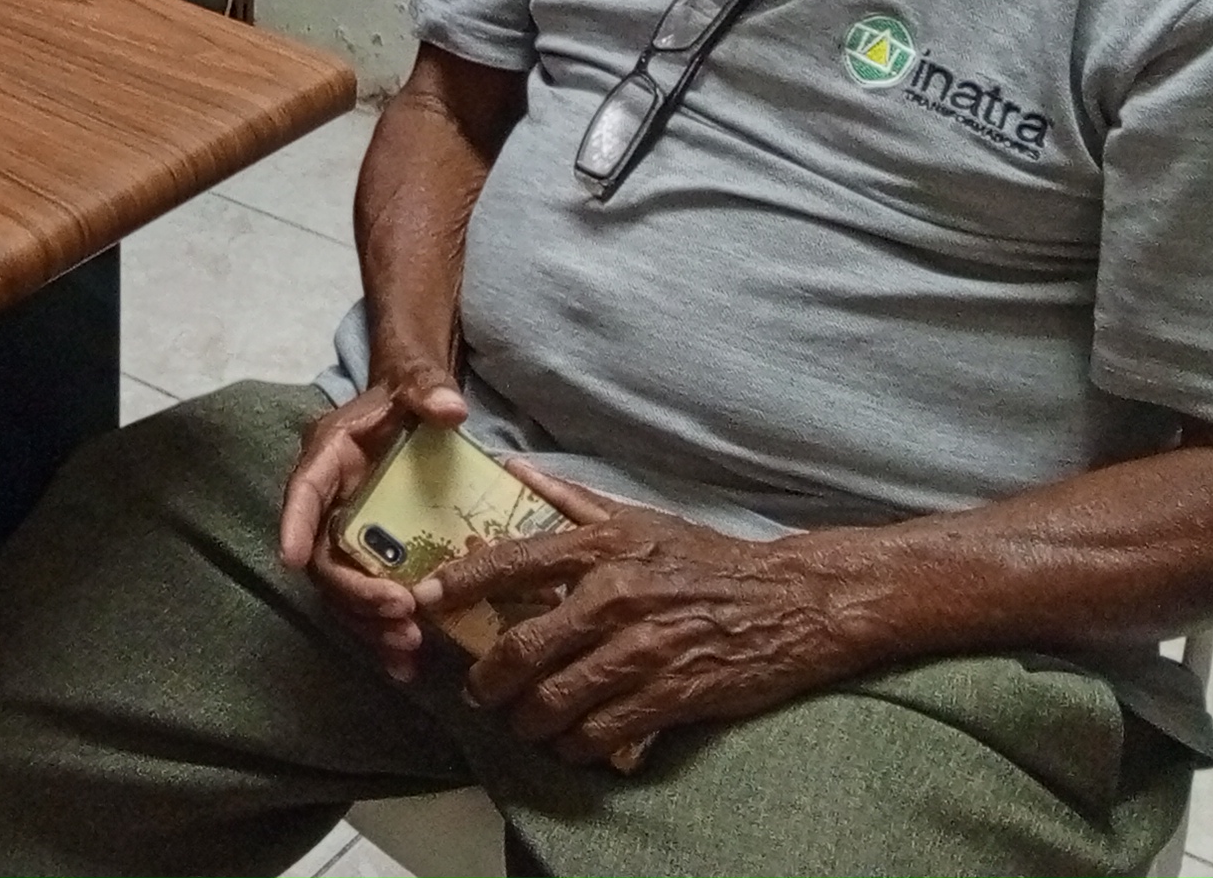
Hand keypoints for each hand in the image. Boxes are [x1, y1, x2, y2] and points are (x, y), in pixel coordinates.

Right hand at [276, 364, 475, 679]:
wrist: (414, 408)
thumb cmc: (409, 392)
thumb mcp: (416, 382)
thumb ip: (426, 388)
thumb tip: (448, 409)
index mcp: (329, 456)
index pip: (304, 490)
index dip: (293, 523)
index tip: (290, 559)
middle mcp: (328, 502)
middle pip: (322, 558)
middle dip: (355, 593)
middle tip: (400, 615)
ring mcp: (346, 535)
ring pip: (340, 593)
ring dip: (368, 625)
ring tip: (409, 646)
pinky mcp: (368, 560)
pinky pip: (364, 606)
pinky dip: (381, 638)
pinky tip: (406, 668)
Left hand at [431, 460, 860, 768]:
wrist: (790, 601)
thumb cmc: (707, 559)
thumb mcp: (639, 517)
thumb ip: (571, 499)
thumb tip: (513, 468)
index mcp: (601, 548)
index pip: (509, 563)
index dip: (457, 586)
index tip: (422, 602)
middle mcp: (613, 597)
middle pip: (522, 648)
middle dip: (488, 680)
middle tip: (479, 692)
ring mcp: (640, 650)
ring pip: (555, 699)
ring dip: (528, 721)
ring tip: (523, 723)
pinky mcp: (669, 695)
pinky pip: (600, 731)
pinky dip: (575, 745)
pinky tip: (571, 743)